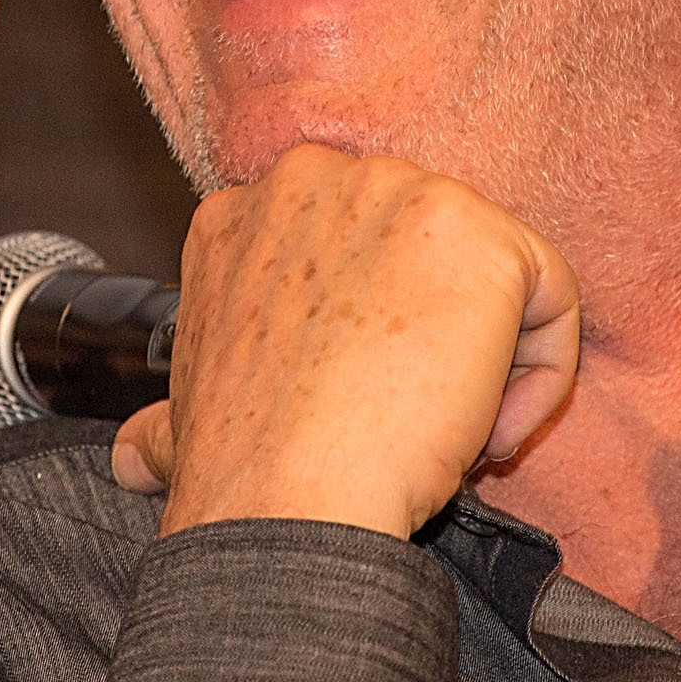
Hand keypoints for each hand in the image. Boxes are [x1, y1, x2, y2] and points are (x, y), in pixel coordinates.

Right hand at [110, 143, 579, 537]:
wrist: (287, 502)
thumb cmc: (238, 471)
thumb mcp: (181, 422)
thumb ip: (169, 418)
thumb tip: (130, 460)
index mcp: (243, 213)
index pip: (352, 249)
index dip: (367, 333)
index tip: (362, 403)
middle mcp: (318, 179)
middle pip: (425, 252)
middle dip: (435, 341)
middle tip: (415, 425)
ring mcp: (399, 193)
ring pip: (492, 273)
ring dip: (491, 365)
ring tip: (451, 437)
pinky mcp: (476, 234)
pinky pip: (550, 295)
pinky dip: (541, 374)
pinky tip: (486, 433)